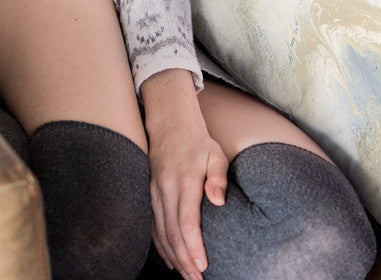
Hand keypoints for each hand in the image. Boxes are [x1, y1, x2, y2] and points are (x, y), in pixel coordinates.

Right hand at [141, 69, 227, 279]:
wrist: (172, 127)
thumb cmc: (199, 143)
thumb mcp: (216, 154)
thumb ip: (218, 178)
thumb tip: (219, 202)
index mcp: (184, 181)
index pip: (187, 222)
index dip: (194, 246)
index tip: (203, 265)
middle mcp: (165, 190)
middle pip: (173, 234)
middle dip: (185, 260)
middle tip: (198, 279)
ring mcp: (154, 195)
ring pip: (161, 234)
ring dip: (174, 257)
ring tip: (188, 275)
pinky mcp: (150, 197)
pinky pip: (154, 228)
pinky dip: (161, 247)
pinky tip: (172, 259)